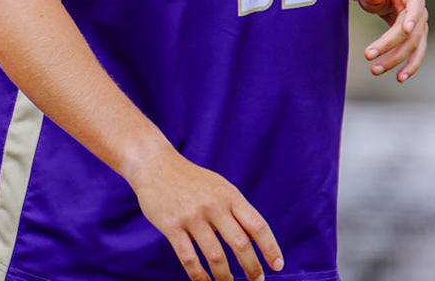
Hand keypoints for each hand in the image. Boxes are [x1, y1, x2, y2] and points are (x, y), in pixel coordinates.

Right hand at [125, 145, 282, 280]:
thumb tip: (255, 238)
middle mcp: (214, 205)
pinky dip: (199, 276)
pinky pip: (188, 258)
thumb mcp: (220, 187)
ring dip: (225, 277)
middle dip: (251, 267)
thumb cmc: (193, 180)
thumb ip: (236, 210)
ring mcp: (192, 216)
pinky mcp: (172, 226)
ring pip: (215, 255)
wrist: (156, 165)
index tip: (277, 265)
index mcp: (230, 195)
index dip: (270, 247)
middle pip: (240, 243)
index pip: (257, 225)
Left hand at [356, 0, 428, 82]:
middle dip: (390, 46)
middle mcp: (420, 10)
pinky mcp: (416, 36)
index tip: (406, 30)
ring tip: (376, 70)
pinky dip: (410, 65)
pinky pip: (416, 53)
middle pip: (410, 31)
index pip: (416, 4)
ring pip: (414, 46)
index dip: (413, 17)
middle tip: (367, 55)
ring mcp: (420, 25)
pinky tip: (400, 77)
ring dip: (397, 60)